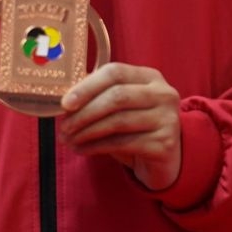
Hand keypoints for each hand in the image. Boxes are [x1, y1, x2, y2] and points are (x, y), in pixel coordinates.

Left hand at [58, 63, 181, 191]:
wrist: (164, 159)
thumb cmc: (135, 127)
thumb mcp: (120, 107)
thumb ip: (99, 97)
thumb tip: (65, 103)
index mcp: (150, 77)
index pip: (115, 72)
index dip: (87, 86)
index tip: (65, 103)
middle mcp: (163, 94)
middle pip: (117, 97)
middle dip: (85, 113)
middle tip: (64, 127)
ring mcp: (167, 119)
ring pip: (119, 121)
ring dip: (87, 132)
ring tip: (69, 140)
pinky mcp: (164, 144)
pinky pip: (123, 143)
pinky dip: (97, 147)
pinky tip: (83, 149)